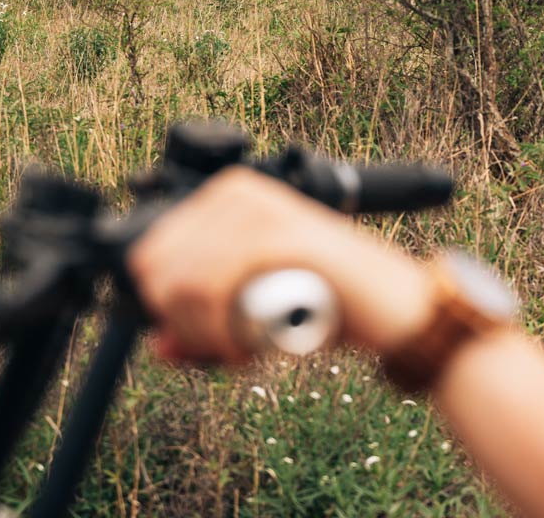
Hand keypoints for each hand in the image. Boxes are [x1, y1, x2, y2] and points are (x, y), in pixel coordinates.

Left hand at [127, 166, 434, 364]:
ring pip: (178, 286)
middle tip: (226, 347)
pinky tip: (249, 351)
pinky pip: (208, 292)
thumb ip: (204, 322)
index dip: (167, 311)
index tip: (207, 336)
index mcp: (225, 194)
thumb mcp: (256, 307)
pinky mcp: (272, 236)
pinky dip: (218, 336)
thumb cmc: (330, 301)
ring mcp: (254, 210)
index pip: (149, 255)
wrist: (394, 304)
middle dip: (183, 325)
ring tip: (242, 350)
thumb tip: (158, 345)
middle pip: (156, 271)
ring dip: (202, 336)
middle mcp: (234, 192)